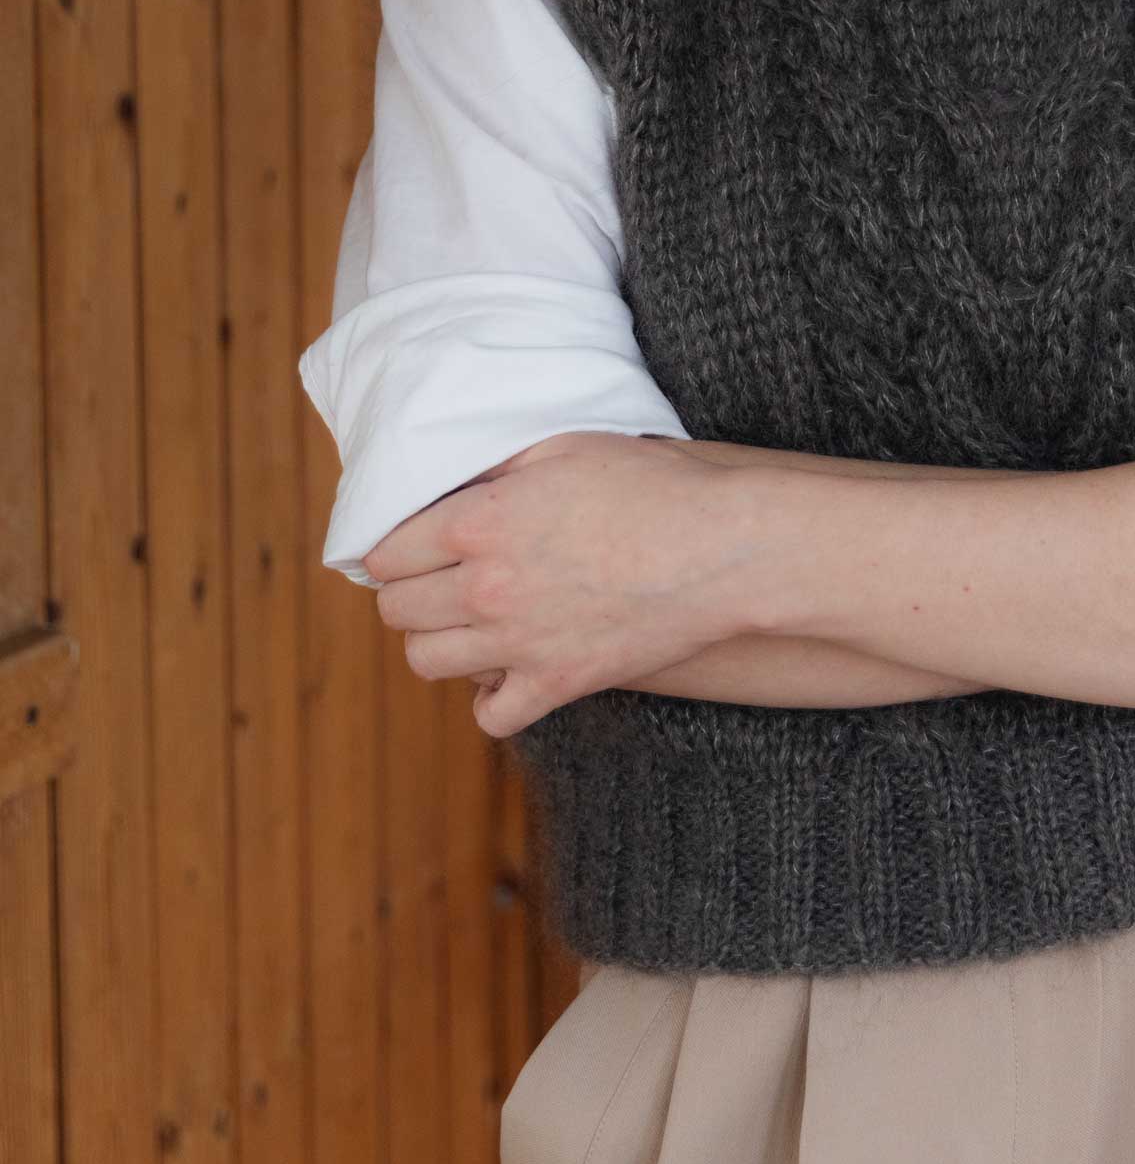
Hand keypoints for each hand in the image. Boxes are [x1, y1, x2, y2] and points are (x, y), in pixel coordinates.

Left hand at [361, 431, 769, 739]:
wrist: (722, 548)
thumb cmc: (651, 486)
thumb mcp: (562, 447)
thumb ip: (497, 468)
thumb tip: (457, 483)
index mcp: (477, 523)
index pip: (384, 555)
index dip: (394, 548)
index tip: (413, 546)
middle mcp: (484, 588)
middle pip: (396, 609)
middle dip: (409, 592)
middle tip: (438, 580)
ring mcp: (518, 642)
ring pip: (426, 662)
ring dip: (438, 641)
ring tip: (466, 623)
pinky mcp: (557, 683)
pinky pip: (490, 715)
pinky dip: (490, 699)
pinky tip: (508, 671)